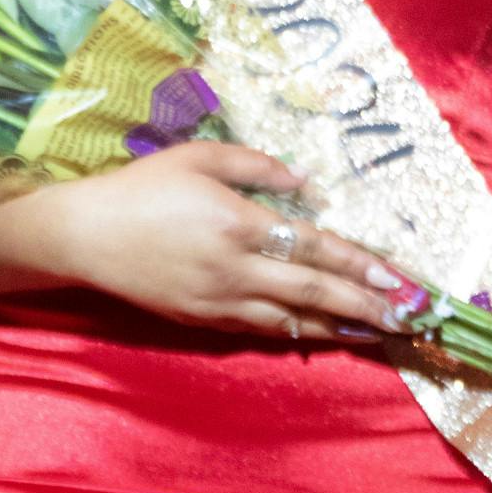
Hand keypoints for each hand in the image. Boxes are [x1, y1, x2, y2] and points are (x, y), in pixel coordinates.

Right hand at [53, 139, 409, 341]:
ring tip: (375, 334)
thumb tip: (305, 183)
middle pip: (313, 293)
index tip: (395, 277)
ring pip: (291, 321)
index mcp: (239, 223)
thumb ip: (256, 166)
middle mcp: (235, 268)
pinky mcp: (202, 321)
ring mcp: (219, 301)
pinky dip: (295, 335)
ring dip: (338, 328)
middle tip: (405, 317)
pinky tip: (319, 334)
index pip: (314, 248)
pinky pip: (259, 331)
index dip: (358, 265)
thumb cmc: (144, 187)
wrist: (86, 234)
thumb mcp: (199, 157)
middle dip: (363, 305)